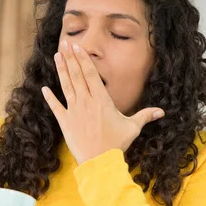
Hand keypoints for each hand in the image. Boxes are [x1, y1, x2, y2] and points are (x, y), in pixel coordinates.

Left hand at [41, 41, 164, 164]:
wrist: (99, 161)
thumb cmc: (116, 144)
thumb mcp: (132, 128)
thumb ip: (145, 116)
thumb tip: (161, 111)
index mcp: (102, 100)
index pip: (91, 74)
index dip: (83, 59)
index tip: (77, 46)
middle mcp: (86, 102)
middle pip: (77, 75)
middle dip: (71, 58)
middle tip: (65, 43)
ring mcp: (74, 111)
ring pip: (66, 86)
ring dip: (61, 70)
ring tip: (56, 55)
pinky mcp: (65, 123)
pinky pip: (56, 107)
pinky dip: (50, 98)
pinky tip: (44, 88)